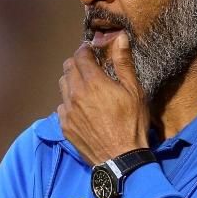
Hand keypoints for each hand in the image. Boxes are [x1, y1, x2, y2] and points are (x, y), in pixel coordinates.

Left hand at [57, 33, 149, 164]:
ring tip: (85, 87)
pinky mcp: (65, 126)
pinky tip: (82, 108)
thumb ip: (123, 63)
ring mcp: (67, 111)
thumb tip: (120, 37)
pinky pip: (62, 106)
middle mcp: (75, 93)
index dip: (86, 50)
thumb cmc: (132, 124)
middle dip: (78, 63)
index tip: (93, 51)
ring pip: (62, 86)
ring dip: (72, 81)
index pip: (80, 55)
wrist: (120, 159)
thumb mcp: (134, 91)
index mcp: (93, 82)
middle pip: (68, 68)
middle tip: (90, 67)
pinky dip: (69, 102)